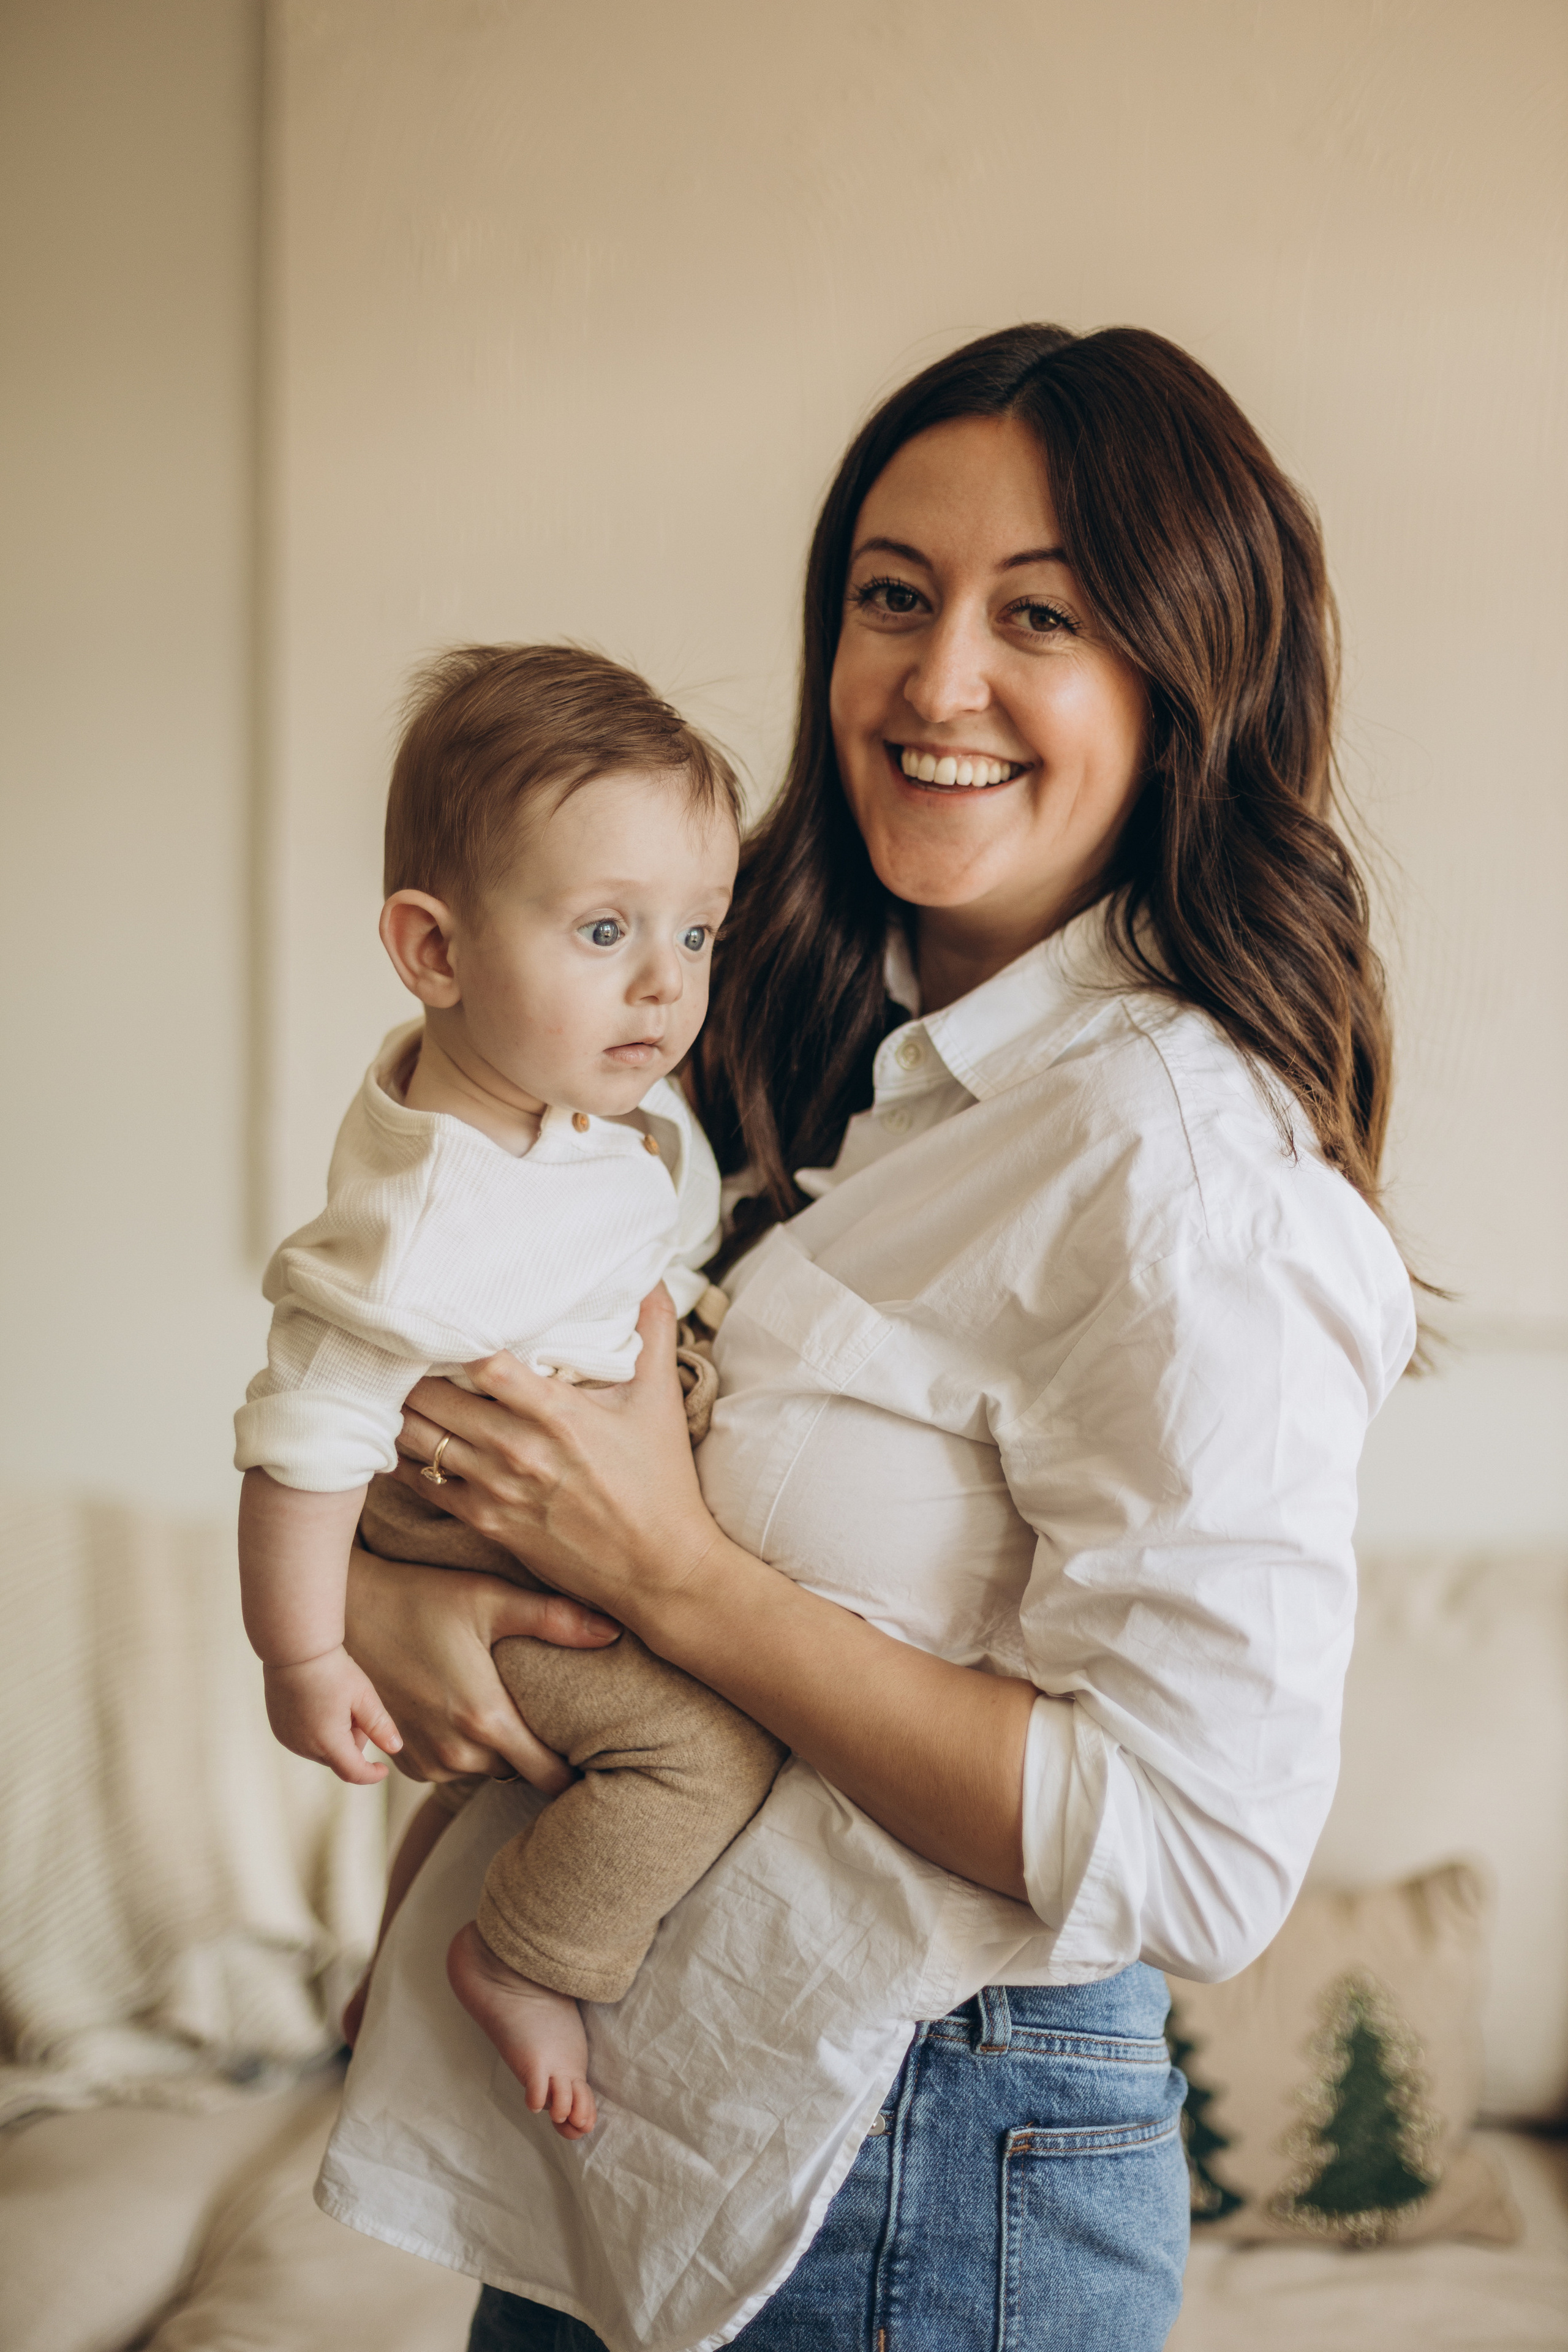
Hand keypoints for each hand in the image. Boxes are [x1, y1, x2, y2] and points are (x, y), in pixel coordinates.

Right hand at [262, 1645, 401, 1784]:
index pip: (353, 1772)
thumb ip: (380, 1726)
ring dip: (333, 1736)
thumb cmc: (332, 1670)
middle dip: (352, 1740)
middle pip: (339, 1758)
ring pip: (322, 1750)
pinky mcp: (279, 1730)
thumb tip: (396, 1749)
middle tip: (353, 1707)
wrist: (296, 1649)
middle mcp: (303, 1747)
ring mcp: (288, 1739)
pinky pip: (304, 1741)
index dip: (371, 1774)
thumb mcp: (363, 1696)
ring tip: (333, 1702)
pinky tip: (317, 1703)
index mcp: (327, 1742)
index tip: (383, 1769)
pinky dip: (316, 1731)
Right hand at [344, 1545, 621, 1791]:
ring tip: (505, 1704)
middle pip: (519, 1770)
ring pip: (484, 1768)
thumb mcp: (490, 1599)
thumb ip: (554, 1619)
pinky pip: (450, 1765)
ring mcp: (425, 1761)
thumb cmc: (420, 1597)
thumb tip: (615, 1630)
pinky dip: (461, 1745)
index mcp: (485, 1720)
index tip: (598, 1755)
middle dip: (537, 1750)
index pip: (550, 1776)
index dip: (576, 1769)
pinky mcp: (402, 1760)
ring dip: (496, 1747)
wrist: (344, 1612)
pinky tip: (461, 1705)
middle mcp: (456, 1753)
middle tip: (556, 1719)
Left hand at [389, 1288, 717, 1626]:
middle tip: (396, 1340)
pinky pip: (423, 1482)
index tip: (441, 1312)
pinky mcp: (485, 1521)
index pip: (483, 1361)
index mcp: (557, 1413)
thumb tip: (651, 1273)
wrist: (659, 1569)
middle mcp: (517, 1449)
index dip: (454, 1333)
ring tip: (387, 1381)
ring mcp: (496, 1489)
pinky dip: (403, 1456)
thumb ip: (654, 1328)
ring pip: (419, 1437)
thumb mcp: (661, 1398)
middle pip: (434, 1396)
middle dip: (411, 1366)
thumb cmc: (661, 1481)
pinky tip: (395, 1433)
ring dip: (399, 1407)